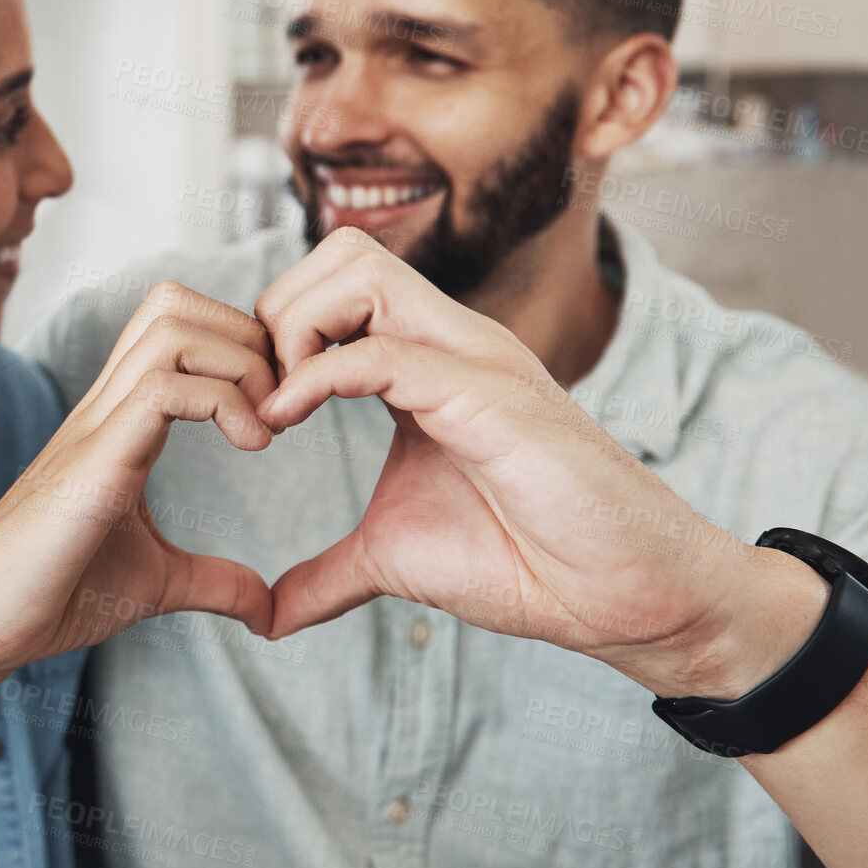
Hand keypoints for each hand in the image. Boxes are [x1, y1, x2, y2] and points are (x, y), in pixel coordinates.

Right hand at [0, 280, 277, 695]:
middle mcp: (105, 406)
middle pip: (173, 302)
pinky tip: (250, 446)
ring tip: (265, 426)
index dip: (240, 345)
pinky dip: (225, 401)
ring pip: (171, 327)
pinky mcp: (93, 460)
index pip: (175, 324)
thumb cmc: (51, 596)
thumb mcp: (157, 583)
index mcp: (119, 420)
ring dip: (239, 362)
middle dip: (245, 335)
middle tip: (279, 405)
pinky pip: (165, 387)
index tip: (277, 408)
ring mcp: (95, 426)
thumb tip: (268, 609)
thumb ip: (214, 581)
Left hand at [255, 228, 825, 698]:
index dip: (273, 333)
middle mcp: (451, 341)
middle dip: (277, 311)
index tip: (249, 409)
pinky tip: (284, 423)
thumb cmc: (525, 563)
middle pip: (342, 250)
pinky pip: (382, 350)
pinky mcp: (490, 396)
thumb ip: (328, 575)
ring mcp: (474, 359)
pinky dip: (314, 377)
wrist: (619, 598)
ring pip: (360, 270)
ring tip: (275, 408)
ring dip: (294, 328)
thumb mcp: (393, 560)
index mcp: (427, 361)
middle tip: (258, 396)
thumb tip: (268, 617)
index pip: (334, 284)